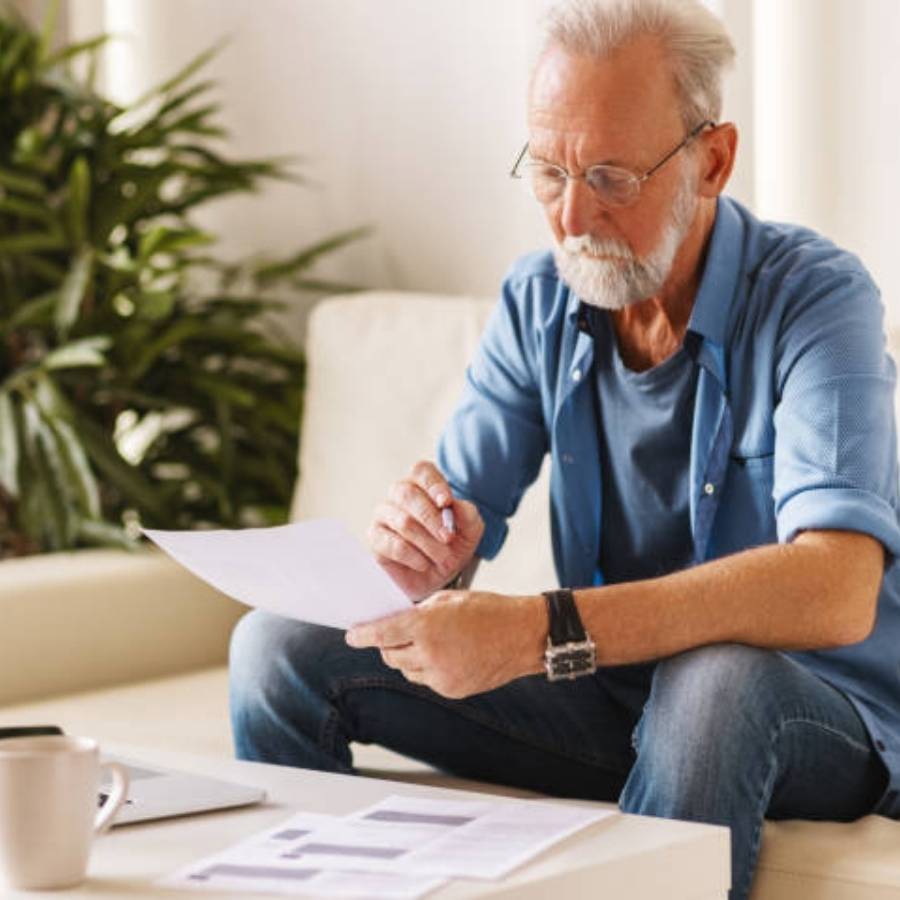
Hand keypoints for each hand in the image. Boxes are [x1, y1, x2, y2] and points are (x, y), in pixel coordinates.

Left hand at [346, 590, 545, 698]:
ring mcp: (441, 675)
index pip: (381, 634)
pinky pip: (427, 680)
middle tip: (393, 635)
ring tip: (427, 643)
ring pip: (407, 669)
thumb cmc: (489, 611)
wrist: (523, 636)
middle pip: (390, 654)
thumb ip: (419, 612)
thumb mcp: (449, 600)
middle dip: (387, 645)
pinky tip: (445, 656)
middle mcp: (429, 653)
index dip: (362, 636)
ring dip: (408, 657)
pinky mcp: (452, 690)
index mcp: (426, 625)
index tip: (352, 635)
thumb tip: (396, 621)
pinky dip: (427, 669)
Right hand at [368, 460, 483, 600]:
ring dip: (427, 542)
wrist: (440, 576)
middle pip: (407, 494)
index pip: (421, 471)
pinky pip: (392, 544)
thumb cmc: (452, 545)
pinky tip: (424, 564)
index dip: (433, 484)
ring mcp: (384, 515)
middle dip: (431, 518)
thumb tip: (454, 504)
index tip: (446, 502)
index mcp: (422, 484)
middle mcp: (398, 494)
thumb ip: (467, 514)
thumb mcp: (470, 530)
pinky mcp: (375, 539)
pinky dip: (413, 556)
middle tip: (448, 537)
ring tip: (443, 557)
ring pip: (402, 521)